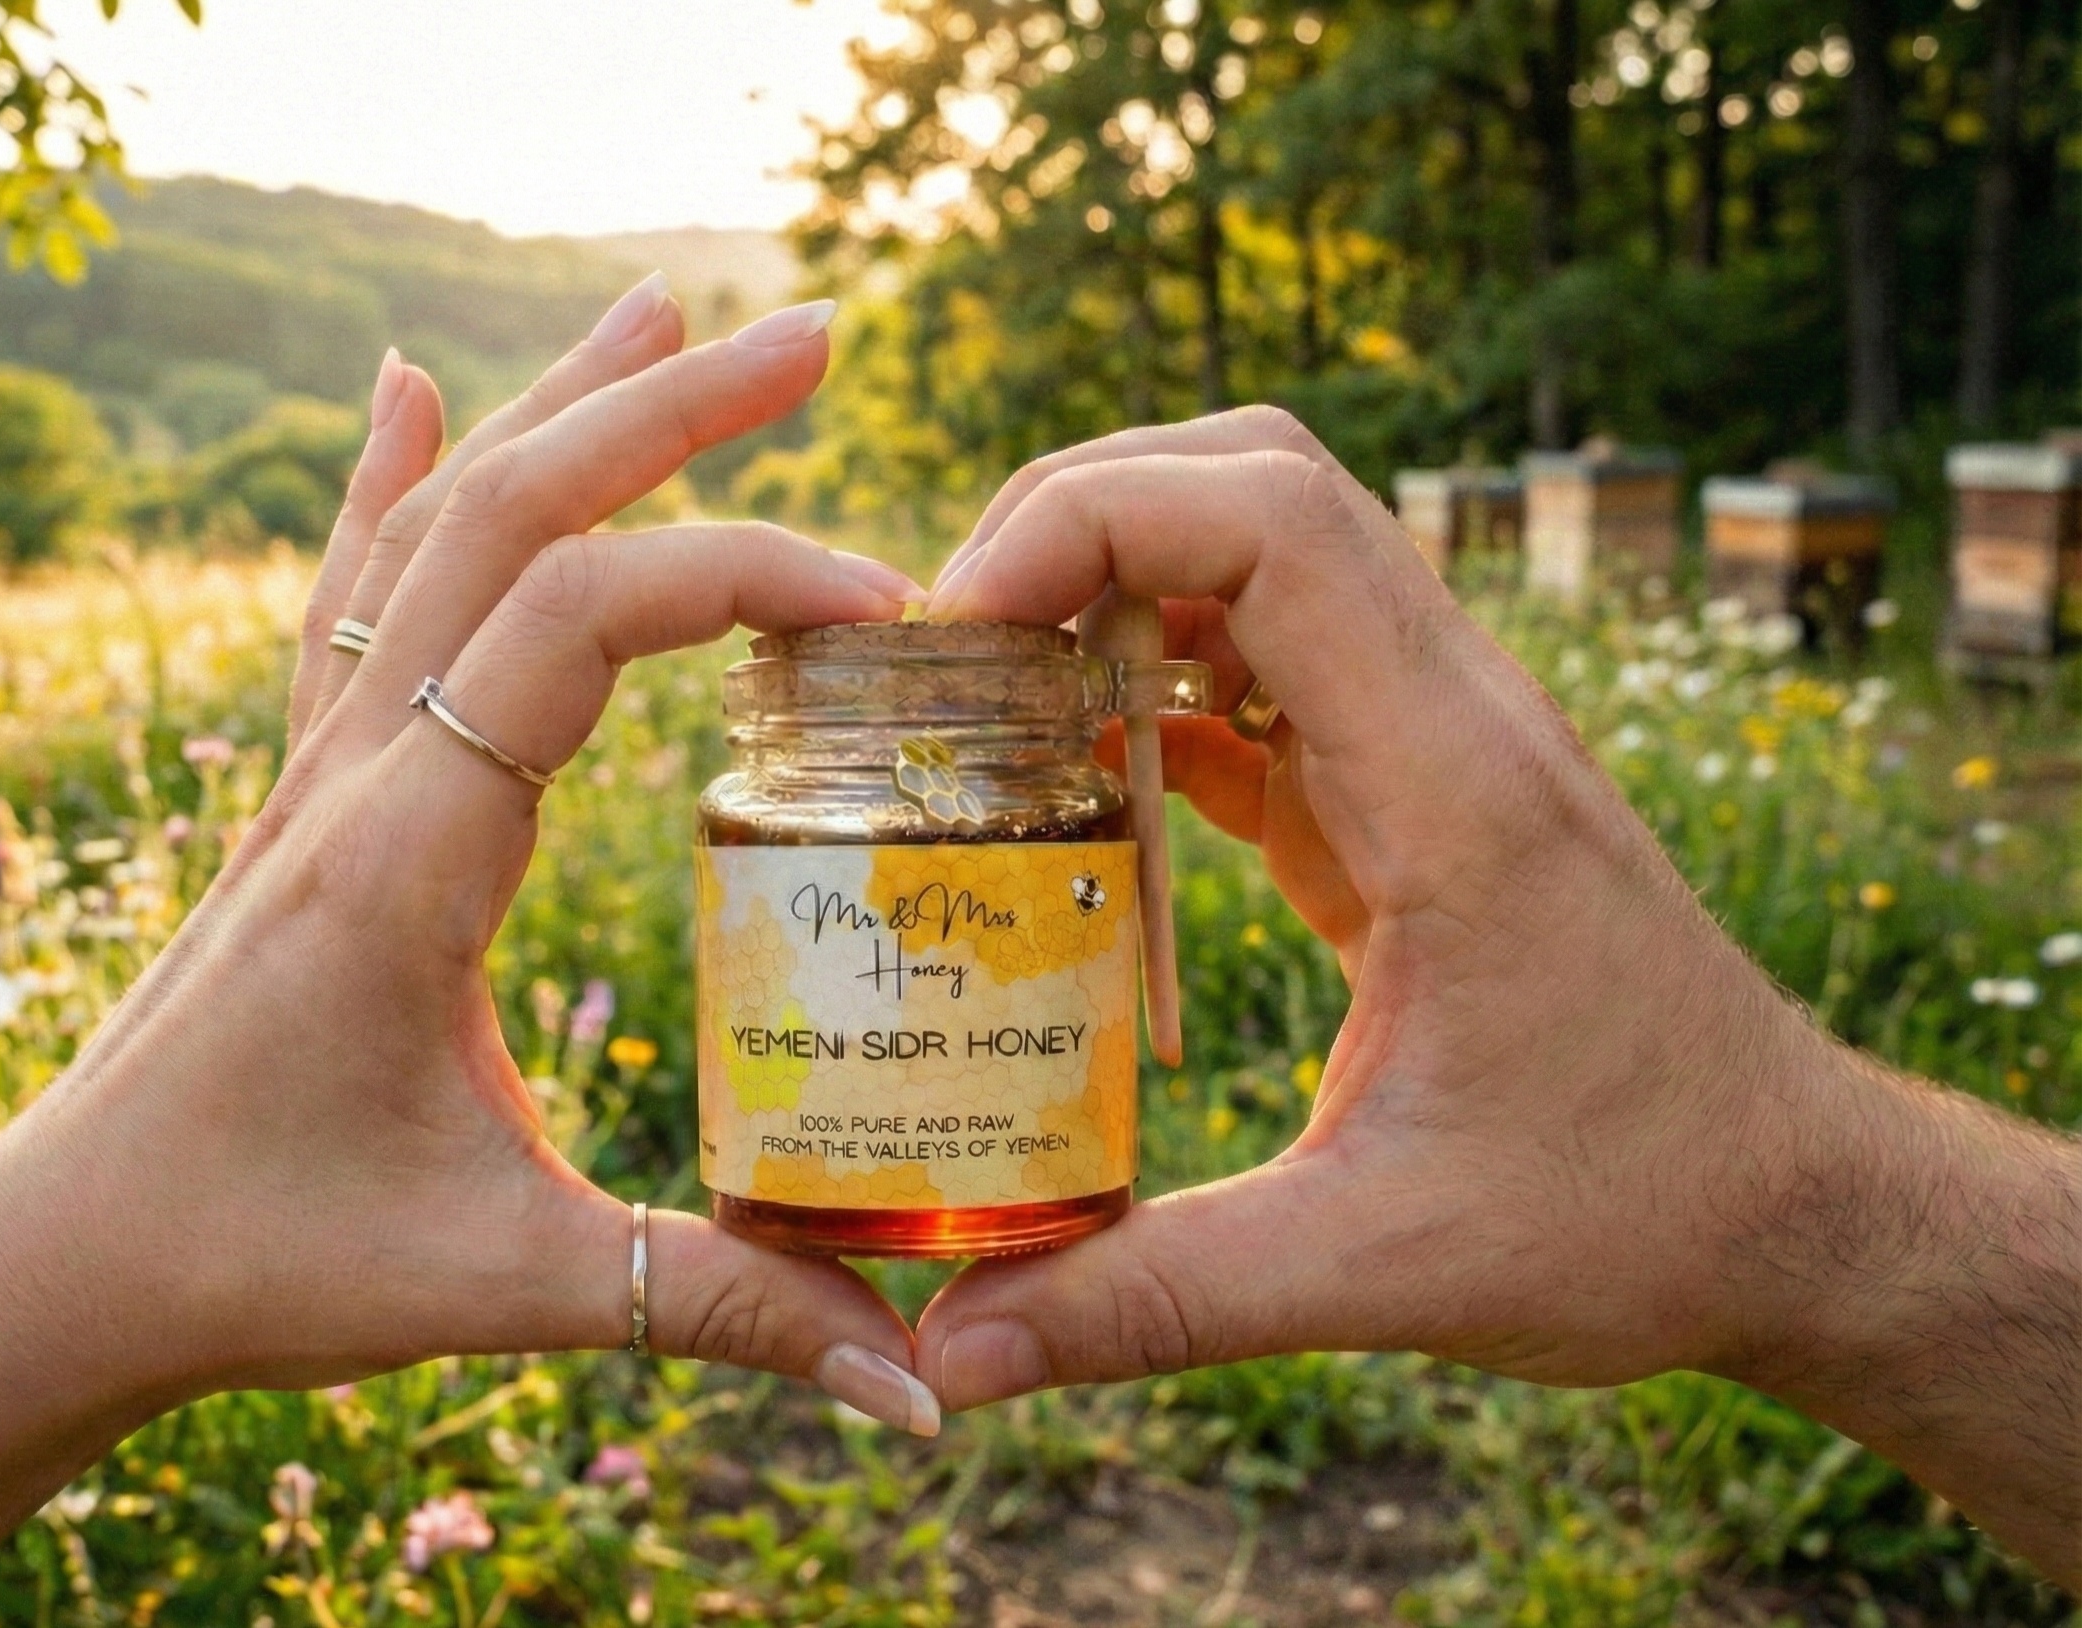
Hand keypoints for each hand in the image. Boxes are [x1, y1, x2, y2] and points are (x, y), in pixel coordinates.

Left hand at [0, 287, 938, 1626]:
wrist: (61, 1260)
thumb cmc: (259, 1261)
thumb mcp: (507, 1284)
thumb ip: (720, 1307)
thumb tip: (918, 1381)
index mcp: (403, 856)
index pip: (570, 626)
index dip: (733, 574)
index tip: (885, 605)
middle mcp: (351, 773)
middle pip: (504, 516)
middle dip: (664, 409)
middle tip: (813, 333)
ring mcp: (315, 767)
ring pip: (429, 525)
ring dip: (557, 407)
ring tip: (668, 308)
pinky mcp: (305, 790)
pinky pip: (347, 590)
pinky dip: (387, 472)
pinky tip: (406, 382)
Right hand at [917, 410, 2081, 1582]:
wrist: (1795, 1206)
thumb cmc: (1635, 1216)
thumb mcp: (1383, 1268)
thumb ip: (1158, 1299)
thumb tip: (949, 1354)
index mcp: (1453, 787)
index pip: (1273, 522)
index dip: (1092, 518)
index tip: (961, 625)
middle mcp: (1454, 720)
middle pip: (1258, 482)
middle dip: (1080, 514)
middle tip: (948, 644)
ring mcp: (1441, 743)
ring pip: (1265, 552)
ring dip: (1117, 581)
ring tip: (987, 698)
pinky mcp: (1418, 794)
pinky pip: (1271, 672)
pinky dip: (1157, 681)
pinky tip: (1074, 778)